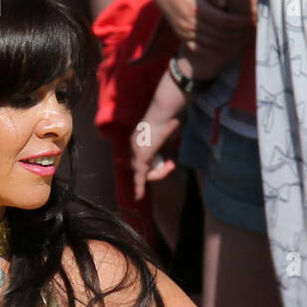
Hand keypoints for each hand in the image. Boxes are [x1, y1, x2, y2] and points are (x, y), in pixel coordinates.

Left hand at [130, 72, 188, 200]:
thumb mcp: (167, 136)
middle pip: (142, 168)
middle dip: (158, 171)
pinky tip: (139, 196)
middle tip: (172, 165)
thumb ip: (164, 148)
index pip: (143, 159)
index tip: (167, 165)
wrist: (165, 110)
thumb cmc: (169, 118)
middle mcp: (134, 145)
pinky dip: (139, 187)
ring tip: (171, 165)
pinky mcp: (141, 156)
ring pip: (144, 173)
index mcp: (139, 139)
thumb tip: (167, 158)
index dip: (154, 166)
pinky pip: (140, 176)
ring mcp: (136, 150)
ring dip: (159, 174)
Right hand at [152, 0, 250, 59]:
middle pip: (218, 34)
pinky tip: (224, 46)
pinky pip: (199, 49)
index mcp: (195, 8)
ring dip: (227, 43)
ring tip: (240, 37)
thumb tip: (224, 4)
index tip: (249, 19)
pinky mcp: (182, 37)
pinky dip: (213, 50)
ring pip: (210, 44)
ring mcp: (185, 32)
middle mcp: (189, 23)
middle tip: (249, 29)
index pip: (222, 20)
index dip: (238, 22)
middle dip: (236, 34)